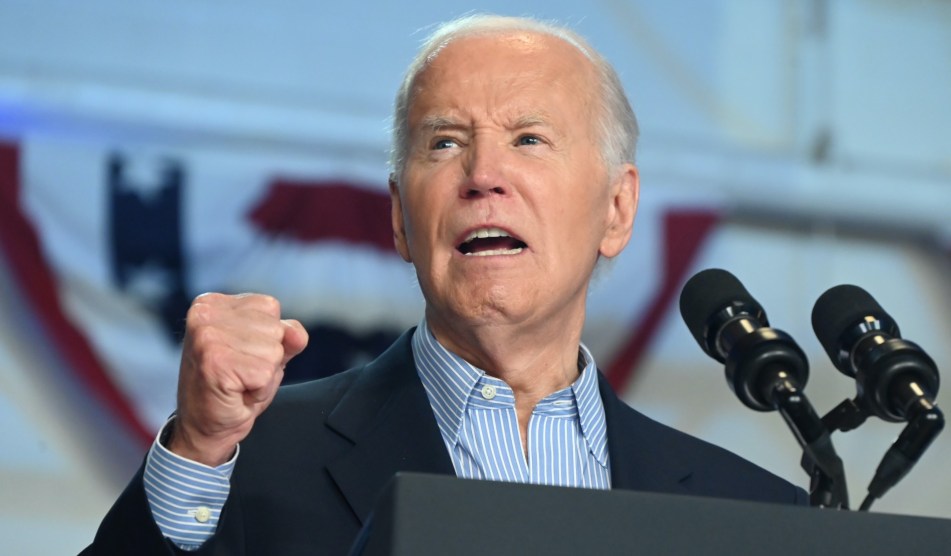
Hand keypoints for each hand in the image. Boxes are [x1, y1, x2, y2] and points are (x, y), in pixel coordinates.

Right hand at [167, 293, 308, 465]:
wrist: (204, 427)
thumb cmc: (233, 387)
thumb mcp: (265, 352)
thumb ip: (286, 335)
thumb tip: (296, 333)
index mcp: (213, 303)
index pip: (270, 306)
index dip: (266, 338)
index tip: (240, 355)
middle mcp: (205, 314)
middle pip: (274, 329)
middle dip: (266, 357)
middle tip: (239, 373)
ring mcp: (208, 337)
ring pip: (273, 351)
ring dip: (263, 375)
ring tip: (238, 382)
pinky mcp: (215, 362)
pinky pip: (266, 373)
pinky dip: (259, 390)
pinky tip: (237, 393)